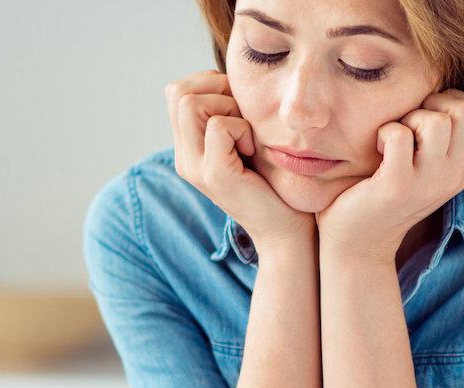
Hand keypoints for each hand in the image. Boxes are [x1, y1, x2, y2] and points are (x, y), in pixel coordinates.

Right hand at [167, 70, 314, 251]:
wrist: (287, 231)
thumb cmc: (275, 184)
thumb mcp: (246, 142)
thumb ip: (231, 115)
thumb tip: (231, 80)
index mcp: (188, 149)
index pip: (177, 92)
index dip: (209, 85)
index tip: (239, 107)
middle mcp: (184, 158)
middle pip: (178, 92)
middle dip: (217, 90)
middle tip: (244, 117)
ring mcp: (195, 167)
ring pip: (191, 103)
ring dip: (228, 107)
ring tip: (248, 135)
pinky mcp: (215, 175)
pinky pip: (219, 125)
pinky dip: (242, 128)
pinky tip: (254, 150)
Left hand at [315, 89, 463, 264]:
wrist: (357, 242)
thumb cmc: (384, 191)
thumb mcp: (423, 166)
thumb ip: (439, 136)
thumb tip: (438, 85)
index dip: (450, 101)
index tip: (423, 117)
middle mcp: (454, 177)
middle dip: (433, 105)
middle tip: (408, 125)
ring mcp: (428, 184)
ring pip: (437, 121)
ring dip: (408, 118)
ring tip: (392, 139)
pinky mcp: (397, 187)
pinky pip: (398, 134)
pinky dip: (383, 132)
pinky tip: (376, 149)